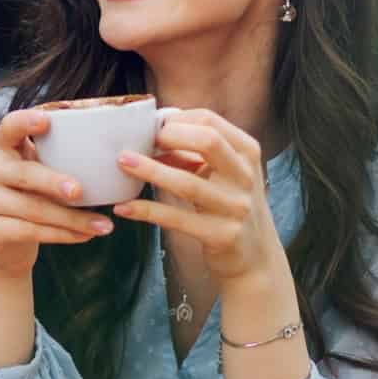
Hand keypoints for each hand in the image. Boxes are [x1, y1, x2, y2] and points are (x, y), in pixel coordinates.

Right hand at [0, 108, 115, 276]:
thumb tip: (116, 153)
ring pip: (31, 208)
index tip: (47, 120)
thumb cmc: (34, 195)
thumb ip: (61, 158)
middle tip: (80, 191)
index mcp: (2, 144)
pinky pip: (28, 231)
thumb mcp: (41, 170)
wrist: (6, 240)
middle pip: (23, 174)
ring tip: (103, 225)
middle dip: (54, 182)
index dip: (25, 122)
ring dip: (71, 219)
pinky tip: (84, 236)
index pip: (10, 126)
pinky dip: (61, 235)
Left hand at [111, 110, 283, 286]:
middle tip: (138, 142)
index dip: (176, 120)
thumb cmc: (229, 206)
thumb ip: (195, 153)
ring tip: (122, 163)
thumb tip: (154, 132)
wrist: (255, 257)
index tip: (151, 128)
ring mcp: (237, 207)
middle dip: (169, 136)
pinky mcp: (223, 236)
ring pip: (188, 183)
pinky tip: (123, 208)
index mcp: (246, 152)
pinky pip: (178, 219)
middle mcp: (246, 176)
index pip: (210, 121)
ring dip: (150, 170)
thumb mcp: (221, 174)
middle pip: (208, 141)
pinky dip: (147, 211)